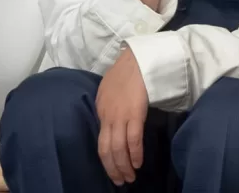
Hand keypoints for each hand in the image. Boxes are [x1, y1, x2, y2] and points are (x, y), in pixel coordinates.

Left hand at [96, 49, 148, 185]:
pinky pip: (133, 139)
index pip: (100, 142)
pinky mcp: (135, 113)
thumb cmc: (126, 71)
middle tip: (120, 181)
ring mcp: (120, 116)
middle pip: (106, 150)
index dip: (106, 159)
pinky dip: (134, 154)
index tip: (113, 169)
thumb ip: (108, 104)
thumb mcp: (108, 89)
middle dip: (113, 169)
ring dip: (124, 166)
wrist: (137, 59)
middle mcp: (107, 116)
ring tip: (130, 177)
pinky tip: (138, 163)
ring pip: (118, 148)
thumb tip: (110, 119)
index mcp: (101, 110)